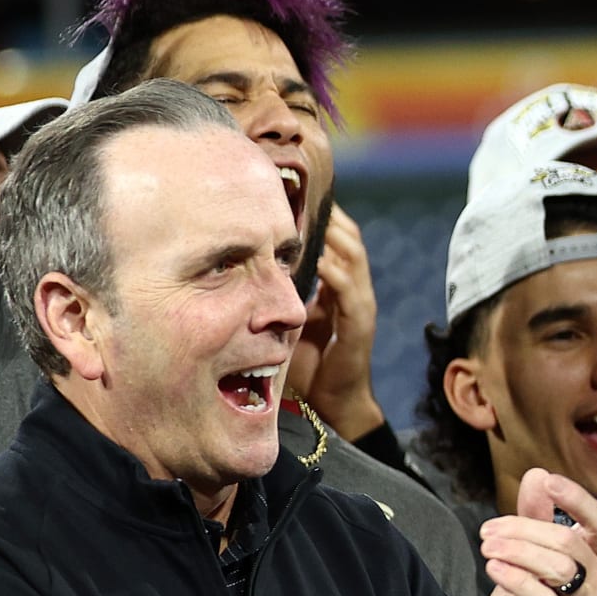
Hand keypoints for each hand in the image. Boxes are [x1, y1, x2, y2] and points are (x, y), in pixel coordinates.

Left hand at [287, 206, 383, 440]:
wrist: (332, 404)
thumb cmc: (306, 365)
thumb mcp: (286, 321)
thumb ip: (275, 295)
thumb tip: (237, 272)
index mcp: (335, 286)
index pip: (333, 239)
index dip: (317, 215)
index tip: (290, 192)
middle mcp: (351, 289)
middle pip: (347, 237)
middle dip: (327, 214)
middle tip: (299, 191)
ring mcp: (359, 304)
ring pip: (352, 255)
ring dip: (332, 234)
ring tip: (309, 214)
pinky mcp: (359, 324)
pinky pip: (349, 290)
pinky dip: (334, 272)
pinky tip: (317, 260)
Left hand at [477, 470, 596, 595]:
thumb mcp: (536, 560)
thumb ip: (538, 519)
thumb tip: (537, 475)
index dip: (578, 499)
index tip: (547, 483)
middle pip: (571, 542)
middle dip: (526, 529)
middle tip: (488, 531)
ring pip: (562, 568)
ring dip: (521, 552)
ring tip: (487, 548)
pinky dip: (519, 581)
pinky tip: (493, 570)